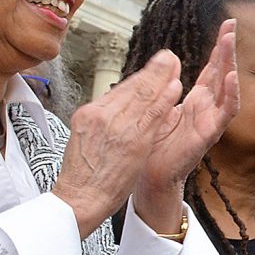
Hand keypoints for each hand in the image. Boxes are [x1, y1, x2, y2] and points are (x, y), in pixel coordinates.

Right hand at [53, 51, 193, 237]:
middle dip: (153, 71)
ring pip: (143, 96)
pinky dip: (165, 99)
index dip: (140, 77)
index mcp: (89, 114)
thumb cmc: (84, 174)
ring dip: (162, 78)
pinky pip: (152, 114)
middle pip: (132, 87)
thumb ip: (104, 120)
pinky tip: (175, 88)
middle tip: (168, 57)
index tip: (153, 67)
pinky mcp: (132, 139)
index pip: (119, 89)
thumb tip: (119, 106)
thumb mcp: (87, 137)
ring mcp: (116, 126)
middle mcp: (101, 115)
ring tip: (174, 65)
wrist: (79, 198)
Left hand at [135, 21, 241, 223]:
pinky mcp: (209, 134)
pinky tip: (231, 78)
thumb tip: (166, 61)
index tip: (227, 24)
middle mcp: (207, 107)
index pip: (211, 68)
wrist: (148, 174)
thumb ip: (163, 86)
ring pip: (226, 88)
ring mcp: (211, 120)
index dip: (219, 47)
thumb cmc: (152, 144)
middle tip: (232, 25)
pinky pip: (225, 112)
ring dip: (230, 65)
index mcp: (195, 100)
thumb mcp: (156, 106)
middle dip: (228, 48)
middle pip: (222, 72)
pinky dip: (230, 95)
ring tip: (230, 43)